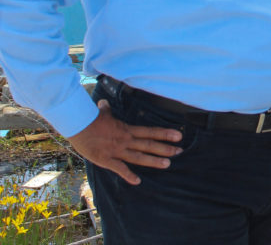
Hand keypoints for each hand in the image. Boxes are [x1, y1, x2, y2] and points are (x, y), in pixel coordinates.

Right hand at [68, 99, 182, 184]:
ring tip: (167, 164)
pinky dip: (128, 175)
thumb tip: (103, 103)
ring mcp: (117, 150)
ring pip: (139, 157)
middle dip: (165, 148)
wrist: (77, 125)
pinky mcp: (106, 159)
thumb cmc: (89, 119)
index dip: (165, 134)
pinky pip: (119, 168)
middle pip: (149, 144)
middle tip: (180, 151)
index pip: (150, 132)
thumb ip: (105, 110)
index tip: (178, 136)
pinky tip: (138, 181)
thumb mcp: (101, 113)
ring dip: (153, 161)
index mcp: (127, 129)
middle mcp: (125, 140)